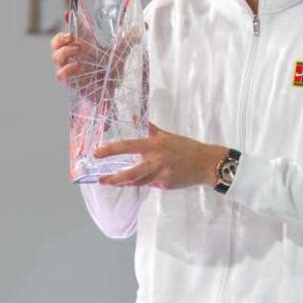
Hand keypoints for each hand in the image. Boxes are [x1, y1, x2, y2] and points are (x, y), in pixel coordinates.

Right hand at [49, 11, 141, 91]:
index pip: (71, 28)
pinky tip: (78, 66)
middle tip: (71, 36)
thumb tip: (144, 24)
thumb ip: (131, 37)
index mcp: (84, 42)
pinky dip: (67, 70)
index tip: (66, 12)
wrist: (113, 88)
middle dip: (59, 38)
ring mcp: (70, 67)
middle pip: (56, 42)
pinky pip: (60, 75)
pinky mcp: (71, 82)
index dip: (67, 19)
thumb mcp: (122, 49)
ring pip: (55, 57)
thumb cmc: (113, 66)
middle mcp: (74, 54)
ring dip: (63, 52)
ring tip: (77, 50)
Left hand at [94, 123, 227, 189]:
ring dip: (124, 183)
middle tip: (100, 180)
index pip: (128, 146)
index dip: (111, 150)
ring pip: (138, 182)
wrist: (205, 163)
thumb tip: (136, 117)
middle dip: (113, 179)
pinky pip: (150, 184)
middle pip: (130, 173)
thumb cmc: (186, 147)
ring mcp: (160, 175)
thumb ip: (150, 128)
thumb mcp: (167, 135)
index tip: (97, 153)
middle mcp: (156, 160)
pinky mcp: (165, 185)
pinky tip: (140, 181)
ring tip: (113, 183)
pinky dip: (144, 182)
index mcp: (154, 145)